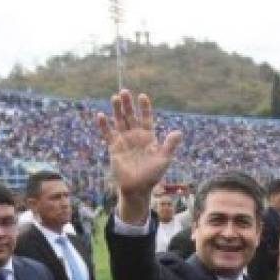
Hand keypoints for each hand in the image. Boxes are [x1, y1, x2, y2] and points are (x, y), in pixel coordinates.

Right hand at [97, 90, 182, 219]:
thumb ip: (169, 145)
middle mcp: (135, 136)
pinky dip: (104, 126)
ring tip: (115, 97)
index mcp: (148, 137)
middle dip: (128, 105)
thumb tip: (179, 132)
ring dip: (117, 110)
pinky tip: (101, 116)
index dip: (144, 108)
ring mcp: (124, 141)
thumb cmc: (152, 175)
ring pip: (119, 121)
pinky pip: (108, 134)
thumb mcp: (163, 159)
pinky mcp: (114, 148)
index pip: (146, 118)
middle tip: (125, 91)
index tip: (142, 96)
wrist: (138, 188)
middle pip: (131, 116)